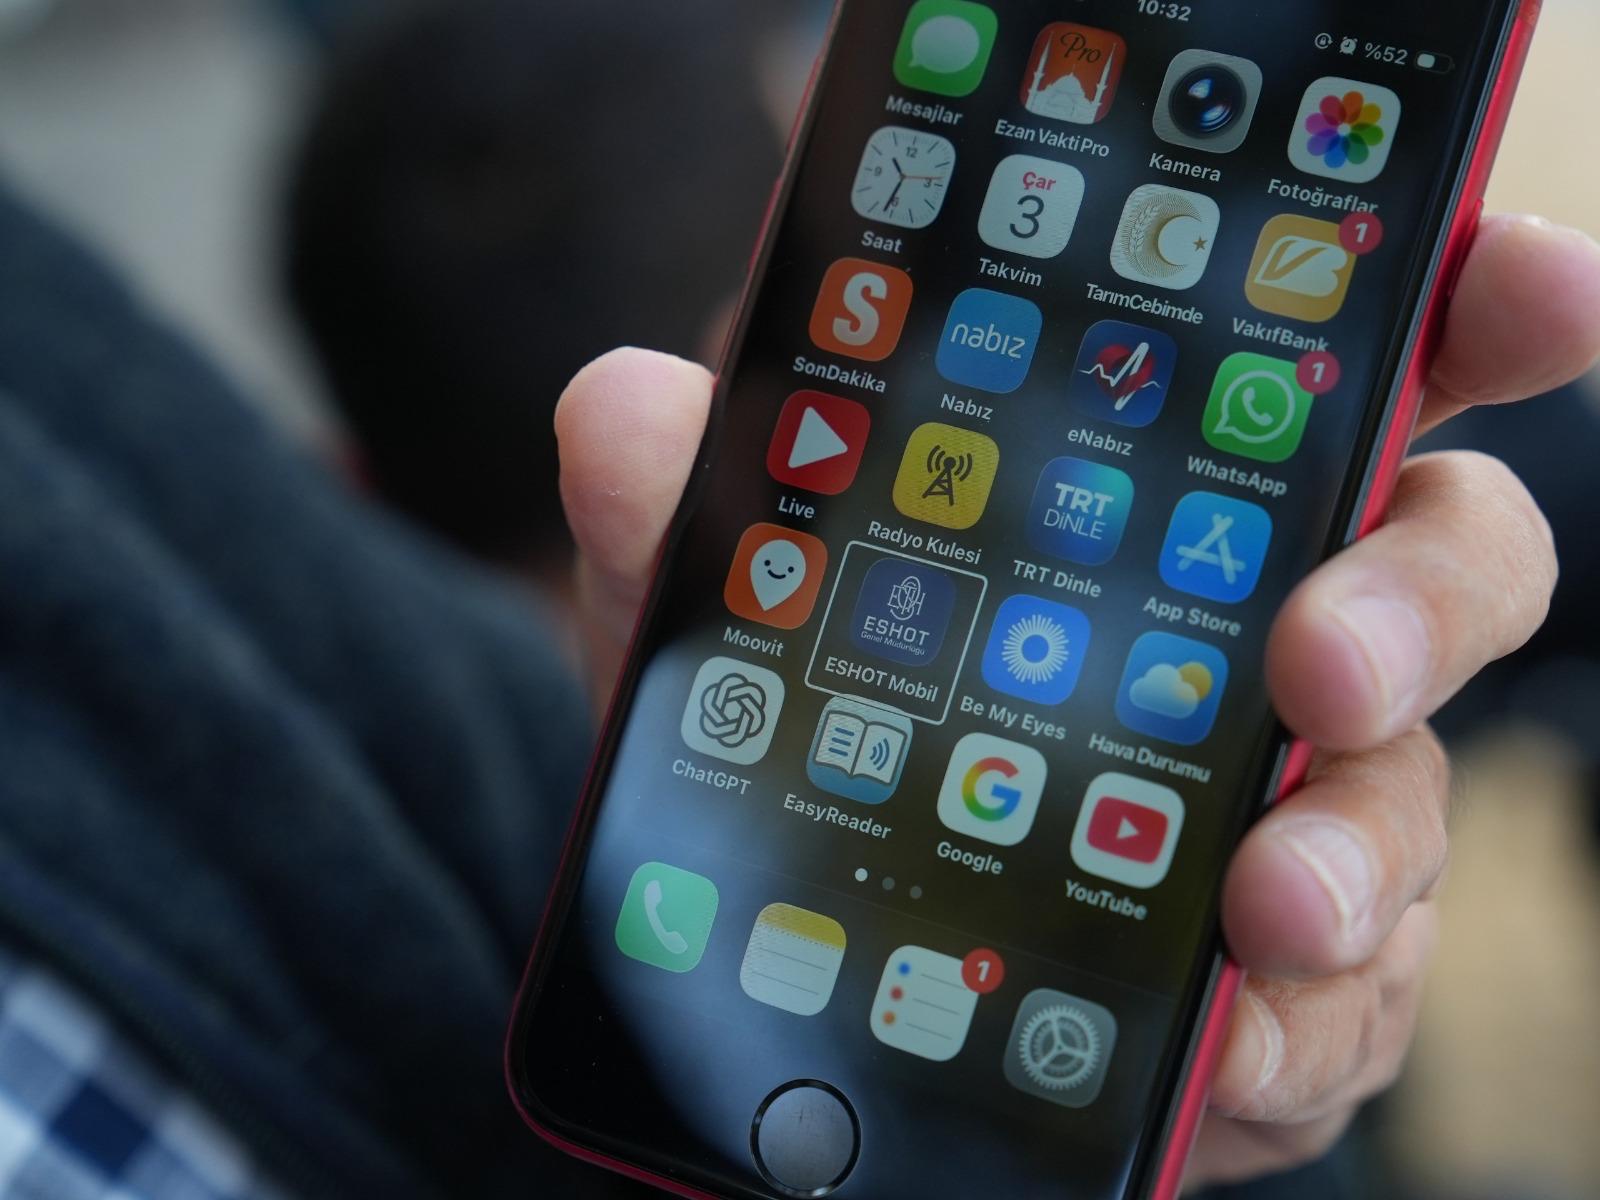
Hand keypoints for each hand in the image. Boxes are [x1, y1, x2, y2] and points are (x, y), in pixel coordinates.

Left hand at [553, 214, 1599, 1183]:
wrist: (795, 928)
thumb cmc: (803, 718)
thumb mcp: (730, 610)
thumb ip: (697, 512)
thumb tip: (622, 414)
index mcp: (1176, 506)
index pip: (1363, 377)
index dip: (1484, 311)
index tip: (1537, 290)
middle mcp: (1275, 639)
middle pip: (1439, 581)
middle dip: (1406, 612)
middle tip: (1318, 668)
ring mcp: (1301, 812)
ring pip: (1405, 813)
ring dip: (1351, 862)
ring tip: (1259, 914)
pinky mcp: (1282, 981)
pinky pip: (1340, 1004)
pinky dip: (1288, 1029)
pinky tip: (1218, 1051)